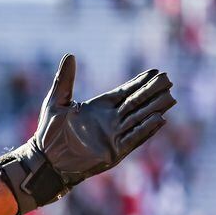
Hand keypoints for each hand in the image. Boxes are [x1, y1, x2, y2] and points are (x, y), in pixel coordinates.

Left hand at [33, 54, 175, 184]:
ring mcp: (113, 136)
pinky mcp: (114, 151)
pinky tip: (159, 118)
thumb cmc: (47, 132)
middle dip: (152, 92)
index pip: (125, 92)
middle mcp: (110, 121)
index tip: (155, 71)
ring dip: (154, 108)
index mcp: (99, 108)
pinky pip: (133, 138)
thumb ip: (65, 79)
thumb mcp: (56, 101)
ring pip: (139, 119)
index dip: (140, 82)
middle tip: (169, 79)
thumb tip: (70, 55)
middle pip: (136, 103)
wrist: (44, 159)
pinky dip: (146, 129)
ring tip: (170, 97)